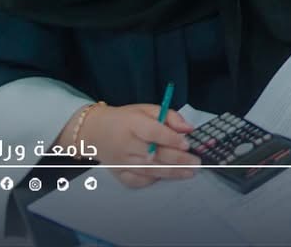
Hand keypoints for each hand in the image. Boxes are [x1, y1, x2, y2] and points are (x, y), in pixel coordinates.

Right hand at [77, 103, 197, 187]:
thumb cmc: (124, 119)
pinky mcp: (118, 173)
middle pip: (153, 154)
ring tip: (189, 172)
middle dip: (178, 160)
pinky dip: (151, 180)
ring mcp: (121, 161)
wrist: (94, 131)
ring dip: (171, 173)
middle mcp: (126, 144)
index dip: (171, 139)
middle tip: (196, 162)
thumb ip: (169, 116)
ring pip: (148, 170)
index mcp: (132, 124)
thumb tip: (188, 128)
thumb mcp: (146, 109)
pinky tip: (165, 177)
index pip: (153, 132)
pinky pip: (136, 180)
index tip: (187, 144)